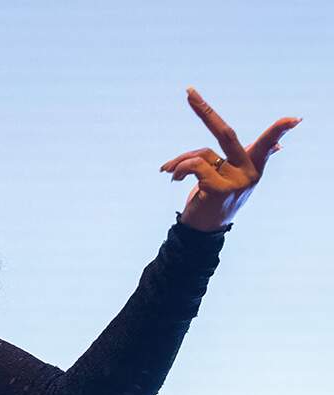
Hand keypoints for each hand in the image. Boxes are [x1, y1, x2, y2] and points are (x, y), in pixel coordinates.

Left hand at [158, 87, 300, 231]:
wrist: (201, 231)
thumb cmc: (213, 199)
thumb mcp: (228, 177)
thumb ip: (241, 158)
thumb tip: (279, 146)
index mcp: (253, 165)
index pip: (266, 143)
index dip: (278, 131)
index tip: (294, 120)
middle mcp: (249, 172)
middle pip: (226, 134)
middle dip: (205, 112)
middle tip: (188, 92)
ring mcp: (237, 181)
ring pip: (201, 153)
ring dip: (181, 161)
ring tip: (171, 171)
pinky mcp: (220, 189)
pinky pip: (195, 166)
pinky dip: (180, 169)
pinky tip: (173, 178)